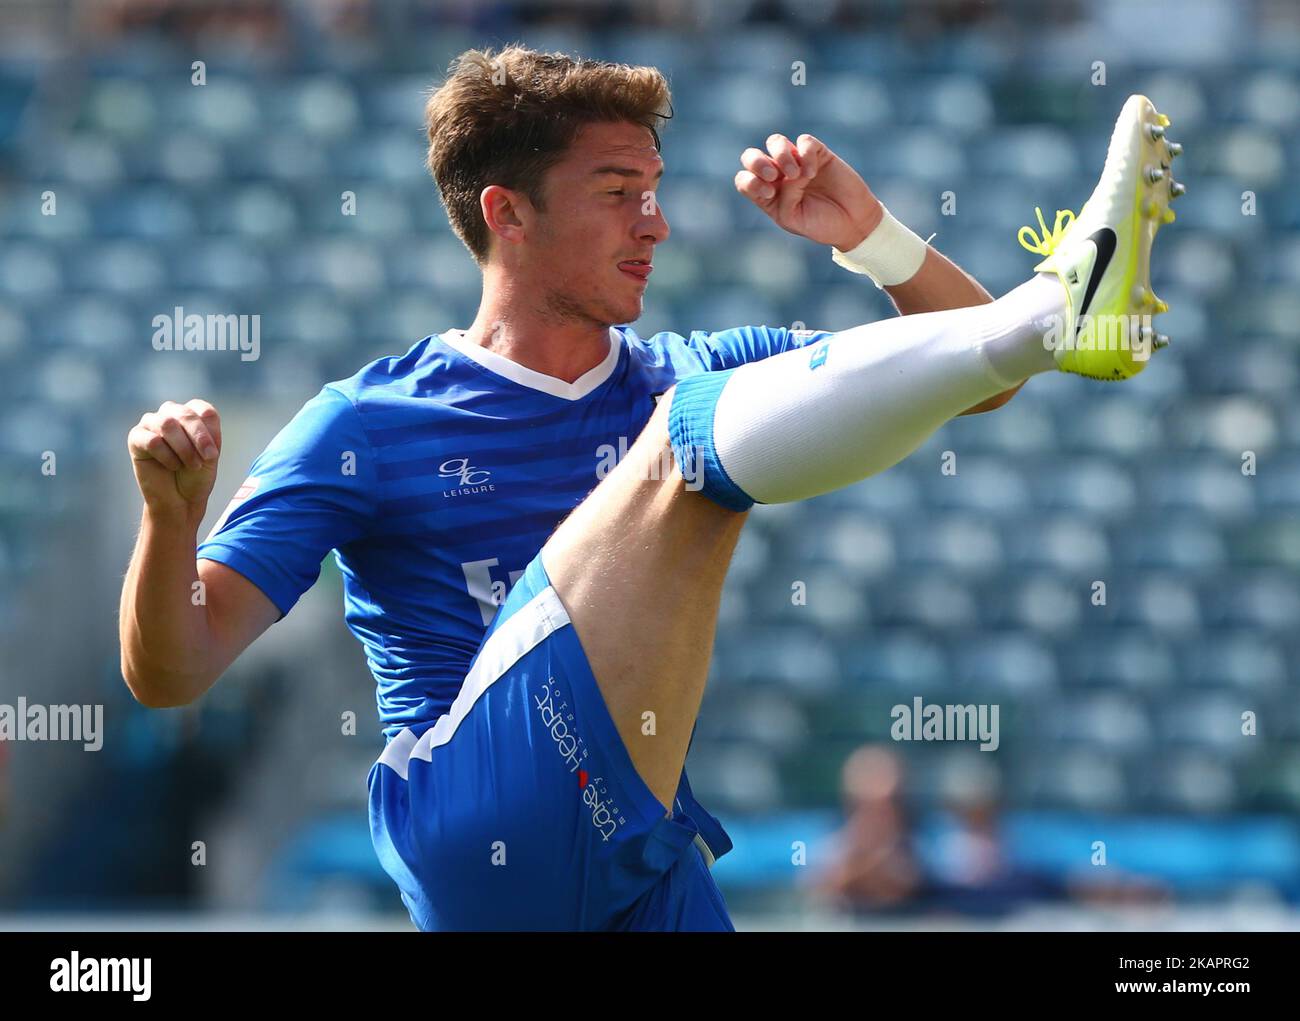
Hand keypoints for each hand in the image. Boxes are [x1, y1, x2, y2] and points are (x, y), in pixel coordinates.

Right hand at [127, 399, 221, 516]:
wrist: (180, 500)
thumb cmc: (196, 475)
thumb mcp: (211, 453)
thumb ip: (208, 432)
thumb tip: (202, 414)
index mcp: (191, 414)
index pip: (202, 410)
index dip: (209, 432)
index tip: (213, 454)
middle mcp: (170, 413)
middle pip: (185, 414)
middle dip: (199, 438)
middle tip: (206, 459)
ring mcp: (151, 423)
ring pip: (167, 423)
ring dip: (183, 448)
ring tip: (190, 465)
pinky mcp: (136, 438)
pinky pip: (152, 440)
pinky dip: (167, 456)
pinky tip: (172, 466)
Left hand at [735, 133, 883, 250]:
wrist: (853, 222)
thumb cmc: (820, 224)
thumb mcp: (793, 220)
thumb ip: (783, 199)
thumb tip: (789, 173)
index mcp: (768, 195)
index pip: (745, 180)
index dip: (750, 181)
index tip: (768, 193)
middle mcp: (778, 176)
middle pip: (751, 156)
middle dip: (757, 162)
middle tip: (773, 175)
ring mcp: (797, 162)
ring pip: (775, 142)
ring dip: (781, 154)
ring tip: (795, 174)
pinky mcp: (818, 153)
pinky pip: (804, 141)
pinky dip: (805, 153)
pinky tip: (813, 171)